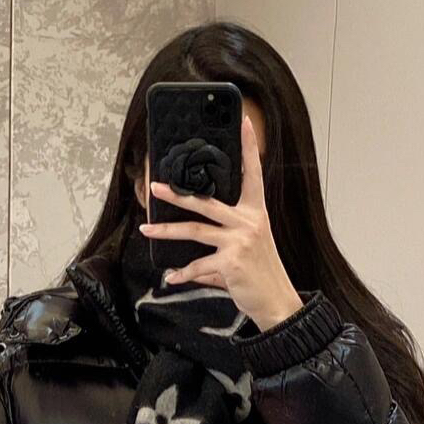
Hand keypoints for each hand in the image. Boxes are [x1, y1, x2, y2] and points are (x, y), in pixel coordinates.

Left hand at [140, 112, 303, 330]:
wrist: (277, 302)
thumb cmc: (261, 273)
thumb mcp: (248, 247)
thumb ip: (223, 240)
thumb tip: (192, 244)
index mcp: (255, 212)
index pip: (253, 173)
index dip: (249, 147)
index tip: (245, 122)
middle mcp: (248, 222)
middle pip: (206, 202)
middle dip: (178, 195)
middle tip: (155, 186)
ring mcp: (240, 241)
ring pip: (195, 231)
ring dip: (167, 231)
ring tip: (147, 230)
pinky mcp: (231, 262)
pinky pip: (198, 266)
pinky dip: (183, 274)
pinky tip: (171, 277)